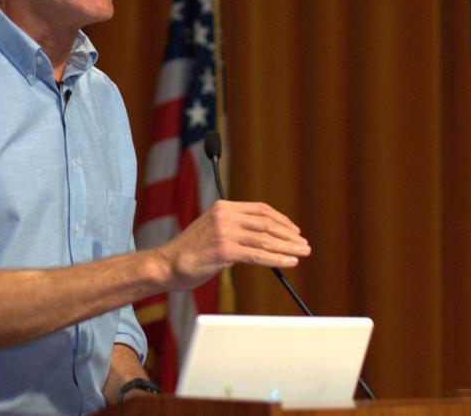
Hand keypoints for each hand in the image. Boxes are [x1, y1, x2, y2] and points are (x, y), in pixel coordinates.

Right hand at [154, 199, 309, 290]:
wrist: (167, 264)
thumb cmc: (190, 251)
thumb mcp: (212, 230)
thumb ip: (234, 228)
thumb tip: (263, 239)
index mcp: (223, 207)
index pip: (260, 209)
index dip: (281, 220)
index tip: (294, 231)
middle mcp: (224, 215)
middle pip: (266, 224)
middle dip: (289, 235)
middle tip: (304, 244)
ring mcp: (224, 232)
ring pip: (265, 240)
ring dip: (288, 247)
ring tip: (302, 253)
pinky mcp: (224, 250)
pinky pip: (258, 255)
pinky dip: (277, 259)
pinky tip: (289, 262)